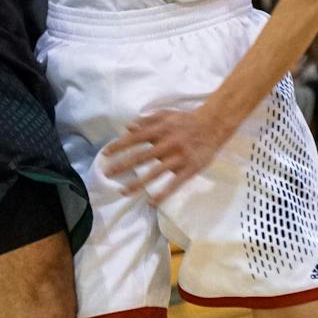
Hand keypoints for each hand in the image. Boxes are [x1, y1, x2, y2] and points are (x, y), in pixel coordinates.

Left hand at [103, 107, 228, 202]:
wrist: (213, 125)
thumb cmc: (185, 120)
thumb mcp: (165, 114)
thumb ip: (146, 120)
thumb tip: (127, 127)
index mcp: (160, 129)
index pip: (135, 138)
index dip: (119, 146)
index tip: (105, 154)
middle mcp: (167, 144)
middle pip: (141, 156)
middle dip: (122, 166)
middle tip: (107, 174)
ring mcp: (178, 158)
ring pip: (155, 173)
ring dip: (138, 183)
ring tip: (123, 191)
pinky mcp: (189, 169)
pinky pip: (174, 184)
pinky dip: (163, 194)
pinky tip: (151, 202)